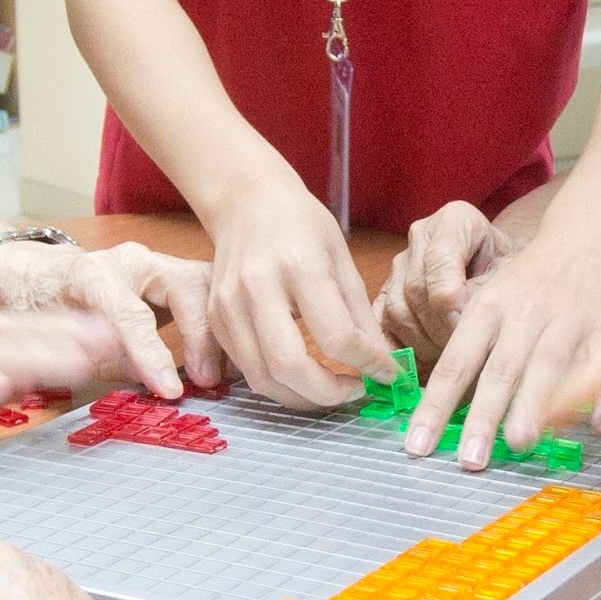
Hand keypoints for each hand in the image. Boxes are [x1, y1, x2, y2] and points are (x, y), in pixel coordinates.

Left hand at [0, 236, 217, 398]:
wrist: (44, 276)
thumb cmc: (46, 306)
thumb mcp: (62, 341)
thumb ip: (106, 360)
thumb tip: (150, 382)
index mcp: (93, 274)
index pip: (131, 313)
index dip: (154, 353)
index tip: (172, 389)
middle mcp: (133, 260)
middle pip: (186, 286)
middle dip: (203, 335)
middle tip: (206, 379)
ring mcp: (158, 263)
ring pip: (207, 284)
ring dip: (221, 330)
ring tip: (225, 373)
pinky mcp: (176, 274)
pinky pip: (209, 293)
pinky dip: (222, 325)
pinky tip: (228, 359)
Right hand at [203, 180, 382, 406]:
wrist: (247, 202)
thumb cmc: (301, 224)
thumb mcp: (342, 259)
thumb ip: (360, 316)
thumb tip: (381, 365)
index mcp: (299, 266)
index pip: (337, 336)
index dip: (367, 364)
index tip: (385, 373)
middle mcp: (257, 287)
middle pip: (289, 367)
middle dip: (327, 394)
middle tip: (354, 391)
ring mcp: (228, 305)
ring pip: (262, 378)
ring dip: (301, 398)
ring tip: (330, 390)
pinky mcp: (214, 318)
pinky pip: (245, 369)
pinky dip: (276, 384)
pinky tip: (301, 377)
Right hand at [376, 200, 501, 364]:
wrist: (500, 269)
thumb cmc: (510, 272)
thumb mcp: (512, 277)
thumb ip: (487, 295)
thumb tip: (461, 328)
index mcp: (455, 220)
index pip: (440, 260)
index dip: (451, 301)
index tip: (468, 329)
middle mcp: (421, 236)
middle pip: (416, 290)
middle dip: (439, 330)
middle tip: (463, 357)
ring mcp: (399, 264)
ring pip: (397, 310)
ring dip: (421, 344)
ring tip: (449, 362)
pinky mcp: (386, 291)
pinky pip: (381, 324)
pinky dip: (398, 350)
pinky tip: (419, 368)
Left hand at [400, 219, 600, 468]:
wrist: (586, 235)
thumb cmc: (529, 281)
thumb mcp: (489, 300)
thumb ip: (469, 350)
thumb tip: (437, 410)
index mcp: (488, 310)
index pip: (454, 363)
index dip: (435, 405)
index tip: (418, 446)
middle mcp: (524, 315)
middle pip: (501, 370)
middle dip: (483, 416)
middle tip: (469, 458)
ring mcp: (568, 321)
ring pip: (549, 366)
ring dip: (534, 406)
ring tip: (518, 443)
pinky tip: (597, 429)